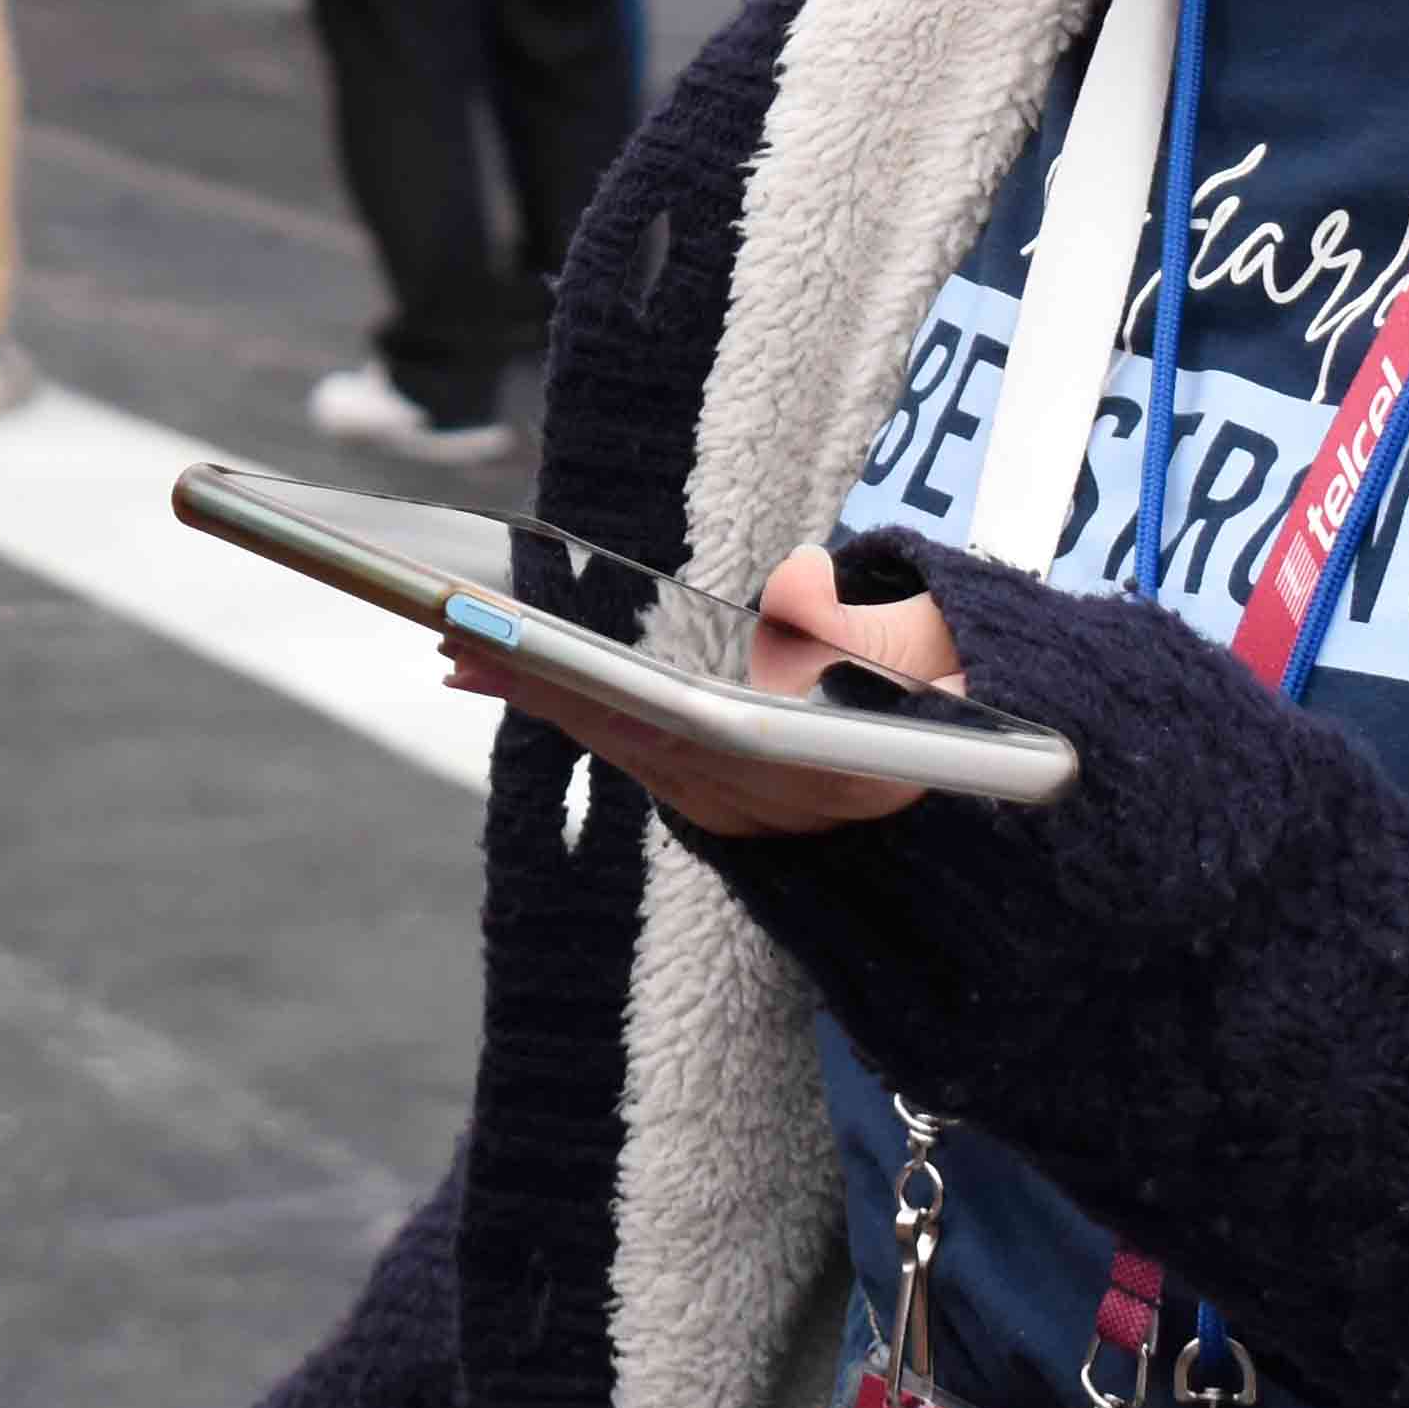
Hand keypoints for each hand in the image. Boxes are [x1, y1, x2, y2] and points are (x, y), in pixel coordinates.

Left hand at [444, 545, 955, 838]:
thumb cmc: (947, 700)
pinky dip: (555, 705)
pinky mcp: (699, 797)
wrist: (950, 784)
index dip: (630, 704)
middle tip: (468, 637)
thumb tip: (800, 598)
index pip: (712, 741)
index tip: (563, 668)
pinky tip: (491, 669)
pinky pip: (617, 745)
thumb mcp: (942, 659)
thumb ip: (886, 635)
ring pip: (618, 743)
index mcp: (833, 776)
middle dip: (553, 688)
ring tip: (457, 642)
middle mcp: (769, 806)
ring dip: (536, 694)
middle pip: (642, 740)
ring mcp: (729, 810)